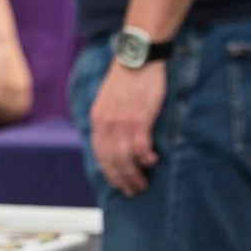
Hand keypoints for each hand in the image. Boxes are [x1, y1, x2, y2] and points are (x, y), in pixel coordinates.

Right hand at [0, 36, 33, 124]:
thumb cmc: (3, 55)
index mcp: (25, 86)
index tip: (1, 117)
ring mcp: (8, 85)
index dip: (11, 116)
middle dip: (0, 116)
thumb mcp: (14, 73)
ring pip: (0, 108)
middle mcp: (19, 88)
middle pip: (11, 111)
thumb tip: (8, 100)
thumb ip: (14, 87)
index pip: (22, 109)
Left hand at [89, 60, 165, 196]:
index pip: (99, 153)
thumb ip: (108, 120)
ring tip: (143, 184)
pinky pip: (141, 147)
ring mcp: (122, 122)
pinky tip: (152, 162)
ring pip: (125, 158)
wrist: (137, 58)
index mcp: (97, 119)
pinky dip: (146, 159)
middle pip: (111, 160)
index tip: (117, 184)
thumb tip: (113, 141)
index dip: (108, 172)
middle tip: (133, 191)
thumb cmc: (126, 79)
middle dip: (122, 179)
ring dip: (134, 175)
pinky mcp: (139, 119)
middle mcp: (106, 123)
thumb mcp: (108, 100)